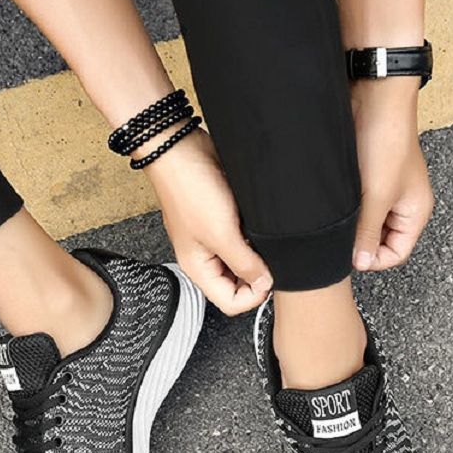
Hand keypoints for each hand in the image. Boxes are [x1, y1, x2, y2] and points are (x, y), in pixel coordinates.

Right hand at [143, 129, 272, 314]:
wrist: (182, 149)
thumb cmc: (190, 190)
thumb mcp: (221, 234)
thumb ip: (244, 263)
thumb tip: (266, 283)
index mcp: (199, 269)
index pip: (231, 303)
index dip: (254, 295)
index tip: (270, 275)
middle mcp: (207, 257)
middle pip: (239, 284)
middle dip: (258, 274)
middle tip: (271, 255)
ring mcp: (216, 238)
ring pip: (245, 261)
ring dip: (258, 253)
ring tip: (264, 237)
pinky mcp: (226, 219)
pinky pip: (246, 237)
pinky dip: (257, 235)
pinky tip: (260, 223)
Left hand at [350, 78, 433, 271]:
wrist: (373, 99)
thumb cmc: (385, 143)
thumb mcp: (376, 196)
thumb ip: (368, 232)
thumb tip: (361, 262)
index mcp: (416, 212)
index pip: (396, 254)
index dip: (373, 259)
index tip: (349, 254)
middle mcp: (403, 204)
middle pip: (381, 240)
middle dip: (360, 241)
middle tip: (339, 235)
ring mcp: (385, 191)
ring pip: (366, 223)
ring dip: (351, 224)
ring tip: (337, 215)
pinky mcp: (368, 178)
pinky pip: (358, 204)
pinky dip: (347, 208)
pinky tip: (335, 203)